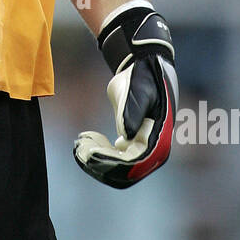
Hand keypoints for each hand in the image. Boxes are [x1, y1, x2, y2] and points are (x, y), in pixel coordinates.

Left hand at [73, 2, 176, 188]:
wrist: (144, 64)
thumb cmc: (141, 75)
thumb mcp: (136, 90)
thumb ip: (132, 112)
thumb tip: (126, 137)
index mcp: (160, 138)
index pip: (135, 164)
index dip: (110, 163)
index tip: (88, 151)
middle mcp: (156, 150)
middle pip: (126, 174)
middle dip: (99, 165)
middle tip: (79, 146)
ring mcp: (145, 149)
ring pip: (119, 171)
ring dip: (97, 161)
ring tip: (81, 141)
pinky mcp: (134, 145)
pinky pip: (116, 161)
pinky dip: (99, 155)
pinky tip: (89, 137)